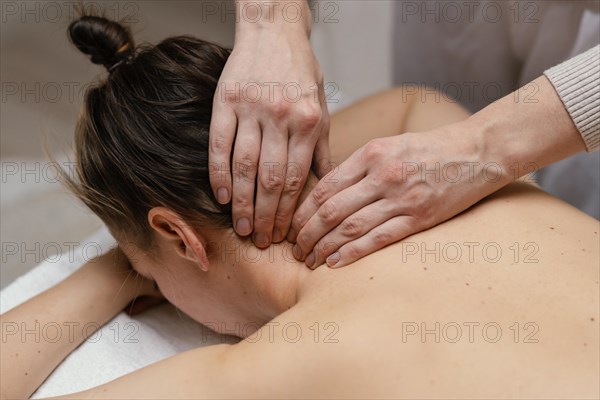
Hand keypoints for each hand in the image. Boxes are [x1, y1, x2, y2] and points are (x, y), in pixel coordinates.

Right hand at [209, 1, 330, 247]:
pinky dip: (218, 172)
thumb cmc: (299, 70)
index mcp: (307, 121)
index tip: (282, 234)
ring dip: (241, 202)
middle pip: (270, 179)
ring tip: (240, 226)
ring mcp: (251, 108)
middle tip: (259, 239)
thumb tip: (322, 184)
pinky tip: (221, 195)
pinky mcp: (226, 100)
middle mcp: (280, 117)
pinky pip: (219, 144)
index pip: (296, 178)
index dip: (287, 211)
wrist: (273, 30)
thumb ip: (320, 146)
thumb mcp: (320, 106)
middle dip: (265, 215)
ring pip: (244, 166)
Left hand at [288, 125, 511, 267]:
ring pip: (350, 227)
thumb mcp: (389, 144)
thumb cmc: (430, 148)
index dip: (302, 210)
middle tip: (294, 249)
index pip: (325, 186)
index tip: (291, 225)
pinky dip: (353, 253)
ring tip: (309, 260)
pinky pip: (379, 239)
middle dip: (306, 233)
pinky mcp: (419, 218)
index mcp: (371, 153)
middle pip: (331, 210)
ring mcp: (401, 198)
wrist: (477, 152)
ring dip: (324, 247)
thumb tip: (326, 192)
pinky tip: (335, 263)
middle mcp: (382, 175)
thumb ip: (359, 166)